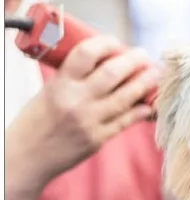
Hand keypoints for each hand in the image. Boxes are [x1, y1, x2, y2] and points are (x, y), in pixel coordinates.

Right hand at [10, 35, 156, 187]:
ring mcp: (88, 121)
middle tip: (143, 54)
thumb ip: (77, 76)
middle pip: (113, 72)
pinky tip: (149, 102)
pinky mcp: (97, 139)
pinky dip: (142, 109)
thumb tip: (111, 58)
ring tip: (155, 72)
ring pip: (127, 96)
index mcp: (60, 84)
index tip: (116, 41)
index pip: (87, 54)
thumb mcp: (50, 90)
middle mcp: (75, 101)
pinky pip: (127, 120)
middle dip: (134, 60)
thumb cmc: (38, 119)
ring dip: (146, 81)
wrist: (24, 158)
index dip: (106, 43)